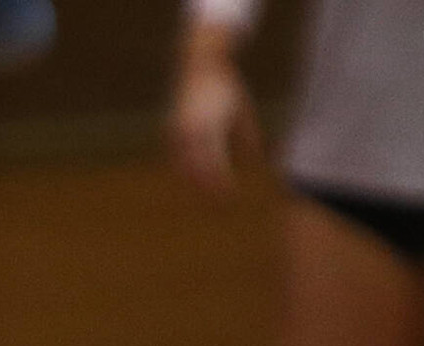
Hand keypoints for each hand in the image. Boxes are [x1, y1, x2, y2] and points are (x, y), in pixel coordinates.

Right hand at [169, 44, 260, 194]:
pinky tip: (195, 181)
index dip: (221, 185)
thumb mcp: (242, 111)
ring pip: (183, 170)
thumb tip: (254, 161)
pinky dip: (185, 173)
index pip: (214, 166)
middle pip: (197, 173)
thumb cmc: (225, 88)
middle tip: (221, 204)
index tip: (231, 196)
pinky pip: (176, 161)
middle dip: (209, 191)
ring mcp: (176, 133)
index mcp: (210, 127)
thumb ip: (247, 137)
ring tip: (208, 195)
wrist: (198, 64)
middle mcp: (190, 132)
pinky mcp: (169, 133)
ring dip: (195, 185)